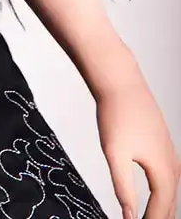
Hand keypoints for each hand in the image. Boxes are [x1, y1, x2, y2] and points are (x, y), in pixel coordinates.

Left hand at [96, 76, 179, 218]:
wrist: (120, 81)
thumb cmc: (116, 114)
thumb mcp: (114, 153)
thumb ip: (123, 187)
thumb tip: (129, 216)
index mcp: (162, 167)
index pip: (162, 206)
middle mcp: (171, 161)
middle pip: (171, 200)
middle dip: (161, 217)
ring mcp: (168, 150)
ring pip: (171, 187)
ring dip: (165, 206)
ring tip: (155, 218)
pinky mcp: (162, 142)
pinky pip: (169, 174)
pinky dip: (164, 190)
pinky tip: (159, 193)